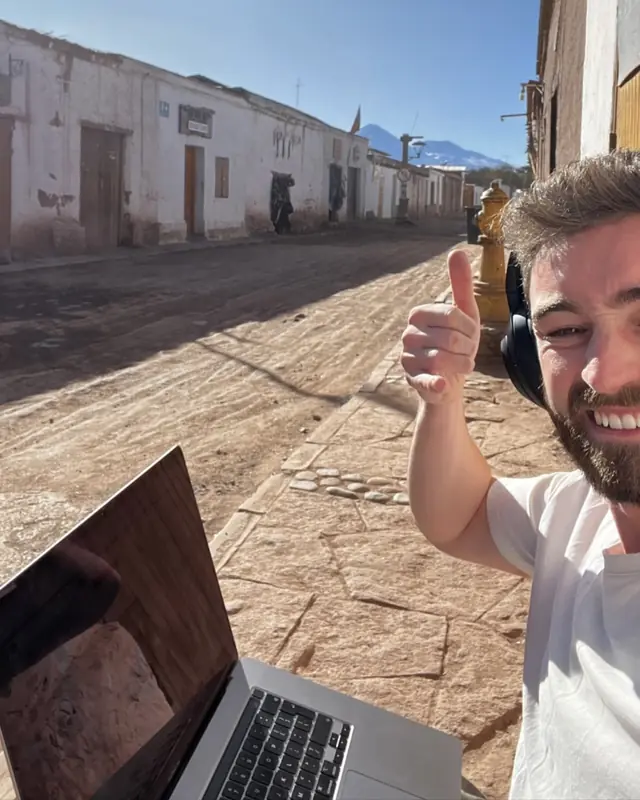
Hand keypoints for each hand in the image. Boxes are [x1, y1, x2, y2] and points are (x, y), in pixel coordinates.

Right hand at [401, 249, 480, 403]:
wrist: (450, 378)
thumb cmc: (457, 342)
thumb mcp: (463, 313)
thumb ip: (460, 284)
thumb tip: (457, 251)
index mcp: (418, 314)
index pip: (451, 314)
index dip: (469, 327)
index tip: (471, 335)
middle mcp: (408, 334)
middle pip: (449, 337)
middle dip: (468, 347)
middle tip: (468, 353)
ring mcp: (408, 358)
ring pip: (443, 358)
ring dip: (463, 363)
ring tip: (463, 364)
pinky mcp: (413, 380)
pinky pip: (425, 380)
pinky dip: (435, 384)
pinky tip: (444, 384)